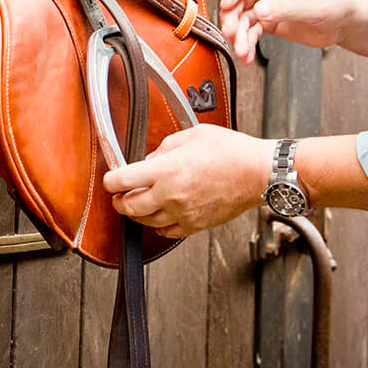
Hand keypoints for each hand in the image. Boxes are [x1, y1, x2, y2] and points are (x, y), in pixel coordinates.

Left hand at [102, 125, 272, 238]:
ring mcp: (183, 213)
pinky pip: (168, 232)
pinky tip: (158, 218)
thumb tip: (151, 158)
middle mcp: (171, 194)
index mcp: (167, 169)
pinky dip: (158, 227)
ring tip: (137, 205)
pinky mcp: (196, 225)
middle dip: (119, 201)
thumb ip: (165, 146)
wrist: (258, 173)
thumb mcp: (192, 135)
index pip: (123, 179)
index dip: (110, 180)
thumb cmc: (231, 151)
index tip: (109, 180)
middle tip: (118, 196)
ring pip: (147, 222)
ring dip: (137, 214)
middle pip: (130, 206)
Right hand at [219, 0, 357, 59]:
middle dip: (234, 17)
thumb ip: (284, 8)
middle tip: (232, 33)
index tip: (227, 4)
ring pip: (244, 17)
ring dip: (240, 35)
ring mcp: (270, 4)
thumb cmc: (338, 2)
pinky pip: (253, 31)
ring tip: (242, 51)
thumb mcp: (311, 4)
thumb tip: (259, 12)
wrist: (348, 21)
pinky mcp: (271, 21)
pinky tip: (247, 55)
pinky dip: (248, 43)